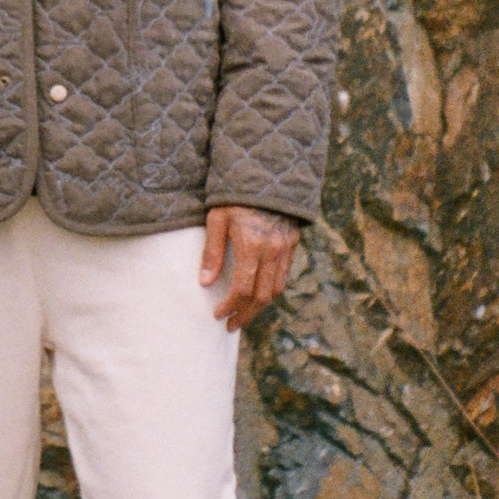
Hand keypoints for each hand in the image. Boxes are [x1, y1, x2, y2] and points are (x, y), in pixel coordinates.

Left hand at [199, 205, 298, 329]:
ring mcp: (286, 248)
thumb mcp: (217, 219)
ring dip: (260, 307)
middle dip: (245, 314)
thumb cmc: (235, 195)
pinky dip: (271, 290)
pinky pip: (284, 275)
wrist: (268, 174)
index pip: (242, 288)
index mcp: (252, 245)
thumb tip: (205, 283)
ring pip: (276, 289)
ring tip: (244, 314)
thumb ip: (212, 252)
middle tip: (231, 325)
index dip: (230, 306)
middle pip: (262, 296)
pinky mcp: (293, 244)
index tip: (218, 315)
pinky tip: (258, 294)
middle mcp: (273, 250)